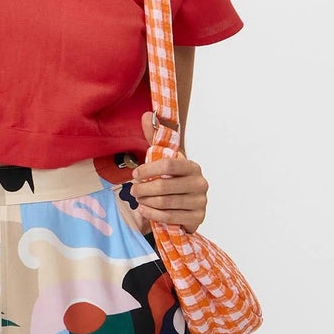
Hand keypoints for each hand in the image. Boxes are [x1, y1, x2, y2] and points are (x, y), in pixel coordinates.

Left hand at [131, 108, 208, 233]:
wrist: (186, 208)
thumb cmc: (173, 182)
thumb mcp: (164, 161)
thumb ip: (156, 139)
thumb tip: (146, 115)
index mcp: (192, 166)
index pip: (169, 164)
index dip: (148, 169)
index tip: (135, 174)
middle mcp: (200, 183)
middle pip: (164, 186)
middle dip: (144, 189)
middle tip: (133, 190)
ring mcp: (200, 202)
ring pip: (165, 202)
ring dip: (146, 201)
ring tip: (138, 200)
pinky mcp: (197, 218)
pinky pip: (170, 217)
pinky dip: (153, 214)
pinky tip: (144, 210)